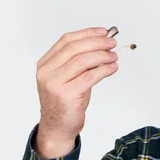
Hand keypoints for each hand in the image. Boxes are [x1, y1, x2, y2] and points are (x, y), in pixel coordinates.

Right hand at [34, 27, 118, 158]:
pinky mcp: (66, 95)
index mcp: (45, 63)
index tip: (103, 32)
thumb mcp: (71, 76)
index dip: (87, 33)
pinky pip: (89, 76)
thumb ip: (82, 61)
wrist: (58, 127)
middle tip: (112, 42)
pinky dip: (104, 70)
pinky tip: (112, 68)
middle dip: (97, 42)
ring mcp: (54, 83)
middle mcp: (47, 72)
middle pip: (74, 48)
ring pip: (82, 61)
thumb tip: (103, 44)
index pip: (66, 40)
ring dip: (102, 56)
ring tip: (114, 56)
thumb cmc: (66, 101)